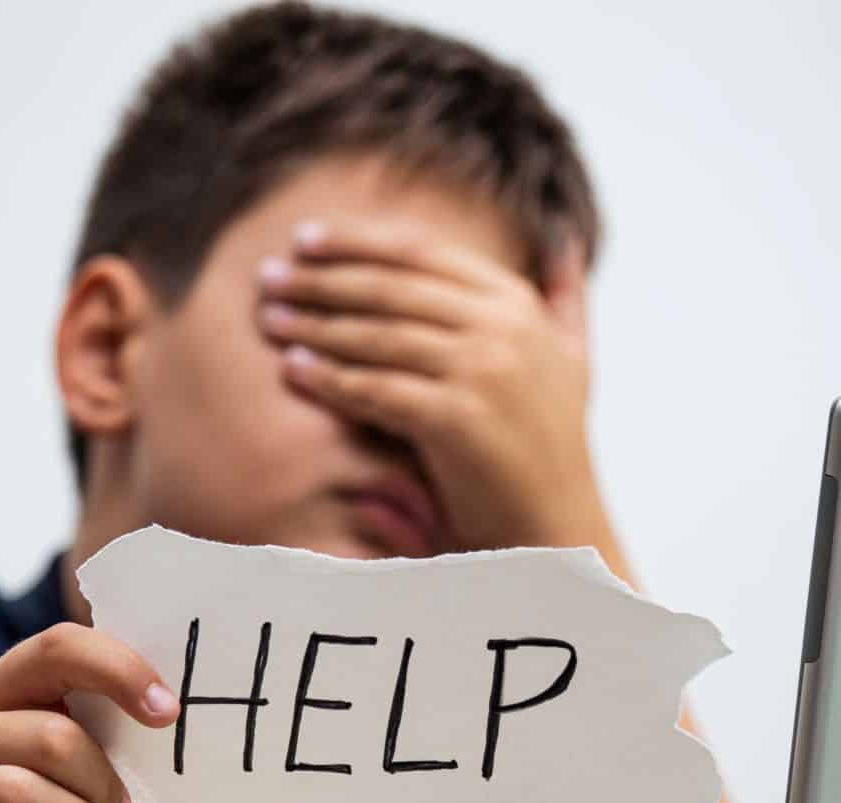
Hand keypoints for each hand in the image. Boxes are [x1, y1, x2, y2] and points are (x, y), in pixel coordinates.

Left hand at [256, 218, 604, 550]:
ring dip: (315, 324)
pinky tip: (293, 369)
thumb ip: (565, 298)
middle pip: (390, 287)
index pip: (421, 252)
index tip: (305, 238)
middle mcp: (502, 327)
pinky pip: (376, 388)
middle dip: (322, 279)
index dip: (356, 241)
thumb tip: (565, 238)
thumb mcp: (573, 360)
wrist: (559, 525)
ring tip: (268, 319)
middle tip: (268, 276)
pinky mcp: (458, 418)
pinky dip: (330, 377)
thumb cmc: (553, 448)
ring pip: (378, 335)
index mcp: (518, 304)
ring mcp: (483, 370)